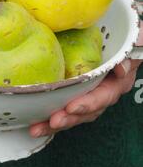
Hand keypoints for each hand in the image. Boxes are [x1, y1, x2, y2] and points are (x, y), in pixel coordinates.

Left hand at [29, 21, 142, 137]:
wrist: (115, 38)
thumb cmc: (125, 40)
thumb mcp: (134, 43)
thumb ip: (128, 55)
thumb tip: (120, 69)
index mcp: (116, 83)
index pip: (103, 96)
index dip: (88, 104)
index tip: (72, 107)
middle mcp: (102, 93)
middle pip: (85, 111)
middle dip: (68, 119)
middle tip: (52, 122)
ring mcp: (87, 94)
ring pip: (72, 114)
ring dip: (55, 123)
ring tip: (37, 128)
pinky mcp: (73, 92)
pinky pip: (62, 106)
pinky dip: (48, 116)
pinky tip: (34, 121)